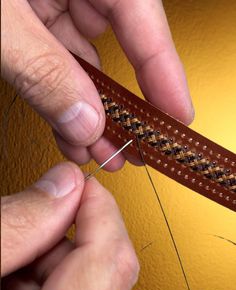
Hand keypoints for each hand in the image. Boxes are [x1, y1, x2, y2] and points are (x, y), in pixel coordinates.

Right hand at [1, 162, 138, 289]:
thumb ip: (16, 226)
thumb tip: (64, 185)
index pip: (110, 264)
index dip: (100, 212)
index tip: (82, 184)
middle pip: (98, 271)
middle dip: (57, 238)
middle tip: (18, 232)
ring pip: (80, 282)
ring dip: (40, 259)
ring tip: (2, 268)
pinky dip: (33, 279)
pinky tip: (4, 286)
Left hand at [2, 0, 193, 169]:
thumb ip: (43, 69)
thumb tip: (82, 121)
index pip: (143, 19)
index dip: (165, 74)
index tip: (176, 116)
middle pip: (117, 47)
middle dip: (124, 105)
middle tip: (136, 145)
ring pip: (84, 62)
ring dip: (90, 112)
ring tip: (99, 150)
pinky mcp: (28, 18)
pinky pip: (56, 62)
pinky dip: (62, 98)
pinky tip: (68, 129)